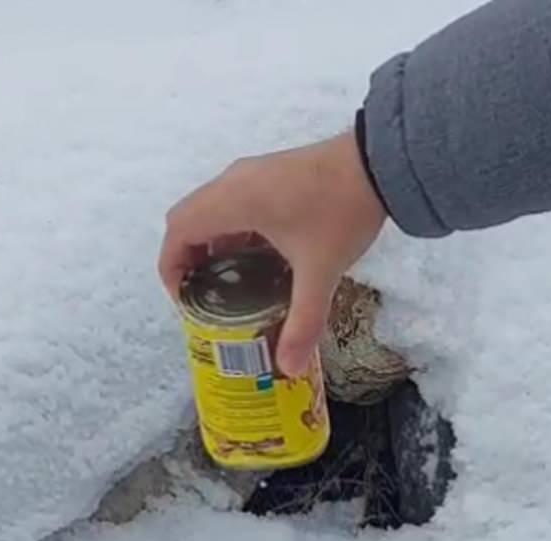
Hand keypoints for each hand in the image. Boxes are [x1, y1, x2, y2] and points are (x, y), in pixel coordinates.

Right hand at [158, 131, 386, 376]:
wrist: (379, 162)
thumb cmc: (341, 212)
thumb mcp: (320, 273)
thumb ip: (303, 323)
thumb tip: (290, 369)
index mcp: (233, 201)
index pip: (178, 231)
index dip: (171, 268)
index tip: (185, 300)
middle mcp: (232, 182)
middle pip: (186, 219)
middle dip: (186, 259)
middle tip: (204, 297)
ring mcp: (250, 174)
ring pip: (208, 209)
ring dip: (208, 244)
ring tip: (227, 285)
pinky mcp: (268, 174)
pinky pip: (231, 203)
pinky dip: (228, 231)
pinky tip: (255, 260)